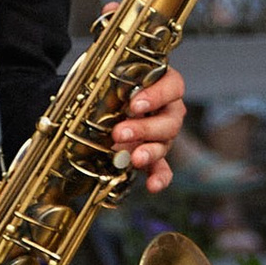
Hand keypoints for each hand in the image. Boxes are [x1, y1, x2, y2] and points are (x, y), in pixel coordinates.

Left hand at [112, 66, 186, 197]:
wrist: (101, 103)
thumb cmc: (111, 85)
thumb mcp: (111, 78)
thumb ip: (111, 82)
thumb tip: (92, 92)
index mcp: (164, 84)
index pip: (173, 86)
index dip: (157, 96)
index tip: (135, 105)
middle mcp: (168, 109)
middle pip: (170, 120)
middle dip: (144, 128)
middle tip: (120, 133)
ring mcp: (163, 134)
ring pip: (165, 143)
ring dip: (149, 152)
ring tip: (135, 158)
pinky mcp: (154, 155)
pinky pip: (162, 168)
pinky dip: (158, 178)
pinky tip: (152, 186)